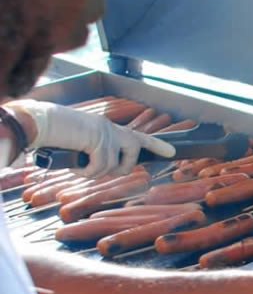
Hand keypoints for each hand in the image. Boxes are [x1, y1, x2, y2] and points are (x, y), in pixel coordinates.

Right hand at [12, 100, 175, 177]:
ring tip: (79, 162)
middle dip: (123, 166)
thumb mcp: (81, 143)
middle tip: (99, 166)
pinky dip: (87, 172)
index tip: (172, 152)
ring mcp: (106, 133)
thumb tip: (107, 169)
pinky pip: (101, 167)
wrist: (40, 122)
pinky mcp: (99, 140)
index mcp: (108, 128)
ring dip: (96, 171)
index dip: (156, 145)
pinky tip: (75, 165)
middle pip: (135, 151)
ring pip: (114, 165)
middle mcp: (111, 128)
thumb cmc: (55, 134)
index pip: (138, 136)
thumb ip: (97, 152)